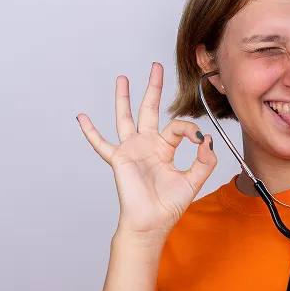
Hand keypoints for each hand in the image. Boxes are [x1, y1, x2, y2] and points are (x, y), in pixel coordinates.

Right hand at [78, 62, 217, 238]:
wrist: (152, 222)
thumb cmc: (169, 205)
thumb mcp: (194, 181)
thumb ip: (204, 160)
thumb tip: (207, 139)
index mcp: (165, 149)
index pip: (177, 127)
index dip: (190, 130)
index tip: (199, 140)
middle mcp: (147, 145)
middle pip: (150, 110)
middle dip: (153, 88)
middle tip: (156, 67)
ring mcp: (131, 150)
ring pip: (126, 118)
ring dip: (124, 98)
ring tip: (123, 78)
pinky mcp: (119, 159)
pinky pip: (102, 144)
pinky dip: (91, 132)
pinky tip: (82, 117)